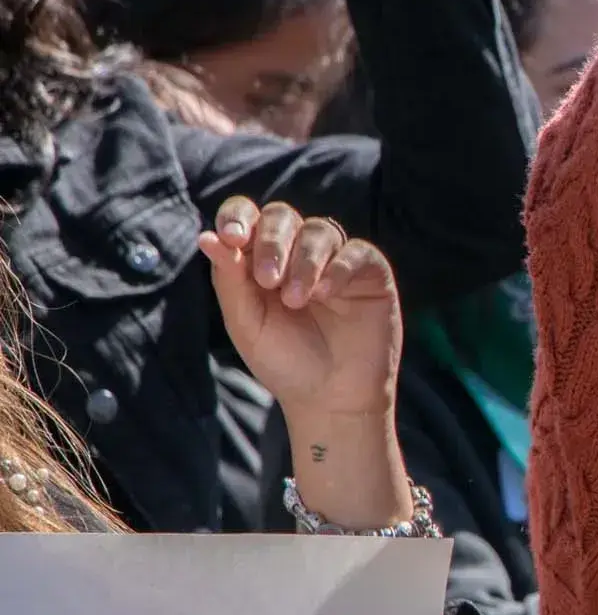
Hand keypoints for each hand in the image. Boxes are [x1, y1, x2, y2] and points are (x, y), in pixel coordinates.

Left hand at [199, 198, 400, 418]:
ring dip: (303, 261)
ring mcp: (336, 260)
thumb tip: (208, 237)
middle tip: (267, 280)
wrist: (330, 398)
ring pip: (319, 231)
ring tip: (297, 300)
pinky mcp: (370, 272)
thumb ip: (229, 280)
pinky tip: (326, 295)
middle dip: (270, 242)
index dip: (237, 217)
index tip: (231, 238)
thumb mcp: (247, 323)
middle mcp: (298, 252)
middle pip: (282, 216)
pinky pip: (356, 252)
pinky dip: (337, 269)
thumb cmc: (285, 362)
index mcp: (261, 259)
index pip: (247, 216)